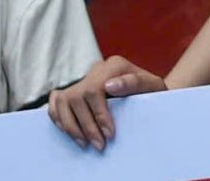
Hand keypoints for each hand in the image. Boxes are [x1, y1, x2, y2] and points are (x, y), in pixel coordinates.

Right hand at [47, 55, 165, 151]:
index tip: (109, 134)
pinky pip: (56, 101)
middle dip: (86, 125)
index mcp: (114, 65)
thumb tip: (110, 85)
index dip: (99, 115)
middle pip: (77, 97)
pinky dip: (59, 117)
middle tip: (100, 145)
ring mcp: (83, 79)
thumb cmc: (152, 91)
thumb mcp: (153, 86)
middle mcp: (96, 69)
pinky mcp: (74, 89)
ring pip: (64, 101)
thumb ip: (136, 83)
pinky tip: (70, 131)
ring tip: (86, 143)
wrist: (149, 92)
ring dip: (71, 126)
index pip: (95, 89)